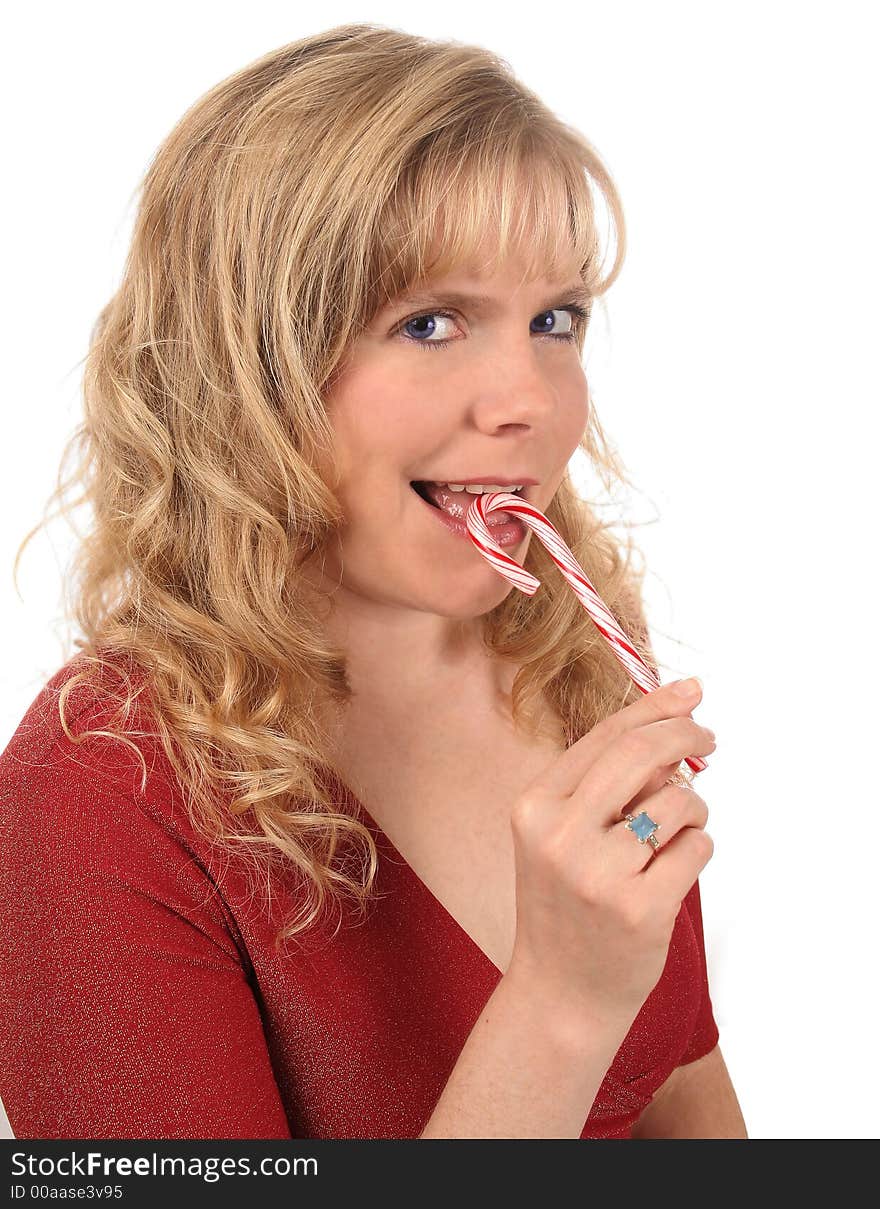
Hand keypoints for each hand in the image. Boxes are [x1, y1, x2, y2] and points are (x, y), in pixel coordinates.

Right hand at [506, 678, 714, 1030]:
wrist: (560, 994)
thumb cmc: (566, 904)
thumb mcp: (558, 835)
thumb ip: (603, 782)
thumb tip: (673, 720)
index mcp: (534, 807)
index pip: (606, 734)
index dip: (655, 706)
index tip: (691, 693)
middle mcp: (560, 835)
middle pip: (642, 752)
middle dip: (686, 735)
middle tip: (710, 739)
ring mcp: (599, 874)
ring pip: (678, 801)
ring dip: (692, 809)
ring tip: (673, 837)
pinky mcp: (640, 909)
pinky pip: (696, 848)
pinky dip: (698, 850)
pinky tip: (673, 871)